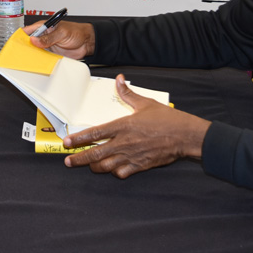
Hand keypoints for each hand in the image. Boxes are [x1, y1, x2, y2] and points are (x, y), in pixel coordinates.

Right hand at [23, 21, 94, 59]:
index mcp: (44, 27)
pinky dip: (40, 61)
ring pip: (35, 52)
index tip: (15, 42)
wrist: (87, 42)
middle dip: (24, 48)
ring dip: (32, 56)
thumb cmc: (76, 32)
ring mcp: (47, 46)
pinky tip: (37, 64)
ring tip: (26, 60)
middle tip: (19, 54)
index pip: (28, 31)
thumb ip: (48, 38)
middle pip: (30, 43)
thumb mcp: (61, 33)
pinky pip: (43, 58)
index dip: (21, 36)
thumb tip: (34, 40)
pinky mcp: (52, 55)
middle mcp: (44, 37)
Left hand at [63, 74, 210, 178]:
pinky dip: (114, 172)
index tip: (67, 142)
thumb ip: (128, 93)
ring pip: (106, 166)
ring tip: (88, 165)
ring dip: (95, 167)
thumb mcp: (145, 103)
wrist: (185, 136)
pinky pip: (122, 173)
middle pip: (96, 154)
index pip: (95, 133)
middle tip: (68, 162)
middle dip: (80, 159)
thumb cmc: (167, 119)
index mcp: (123, 126)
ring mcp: (132, 156)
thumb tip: (119, 80)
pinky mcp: (141, 166)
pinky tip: (112, 169)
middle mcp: (124, 143)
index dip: (79, 139)